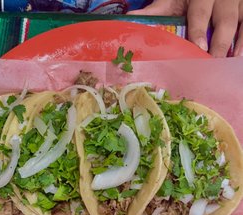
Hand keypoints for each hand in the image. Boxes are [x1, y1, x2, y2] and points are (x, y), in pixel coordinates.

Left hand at [127, 0, 242, 56]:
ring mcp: (236, 4)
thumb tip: (129, 21)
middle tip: (213, 61)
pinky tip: (239, 57)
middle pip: (224, 20)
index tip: (199, 47)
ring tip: (229, 62)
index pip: (200, 12)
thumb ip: (155, 11)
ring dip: (236, 44)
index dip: (200, 29)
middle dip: (219, 42)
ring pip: (239, 23)